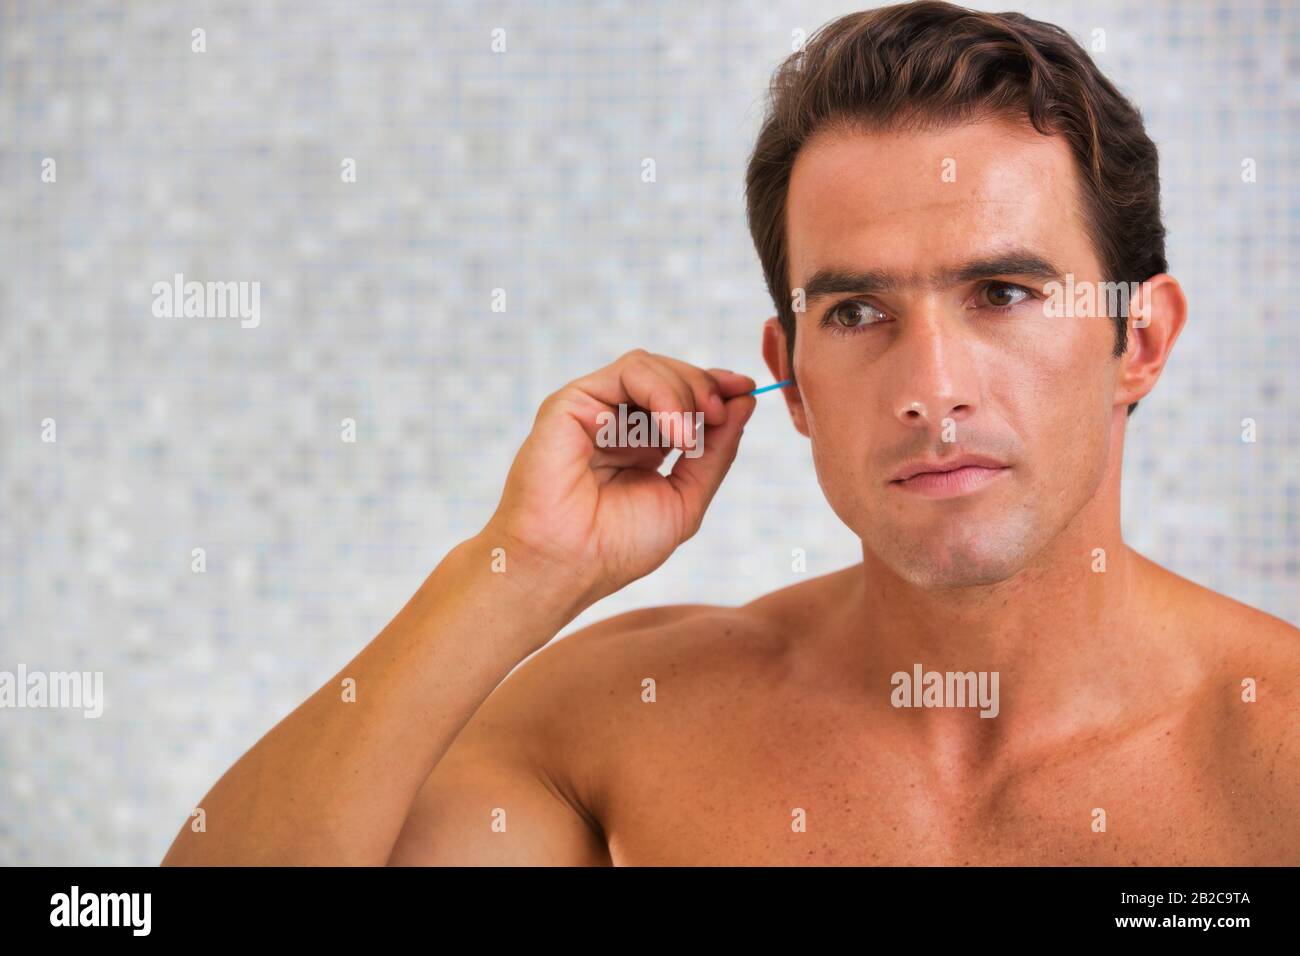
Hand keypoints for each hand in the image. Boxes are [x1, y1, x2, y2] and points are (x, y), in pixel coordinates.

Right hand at [481, 349, 756, 608]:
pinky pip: (628, 372)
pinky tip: (674, 432)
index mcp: (642, 443)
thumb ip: (716, 451)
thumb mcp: (685, 498)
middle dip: (706, 387)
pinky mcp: (572, 401)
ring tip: (691, 437)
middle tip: (723, 414)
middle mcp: (617, 420)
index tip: (747, 389)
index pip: (684, 395)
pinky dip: (663, 393)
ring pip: (650, 366)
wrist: (566, 566)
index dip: (716, 387)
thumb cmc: (616, 547)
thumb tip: (745, 399)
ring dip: (686, 392)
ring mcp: (593, 408)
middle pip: (671, 374)